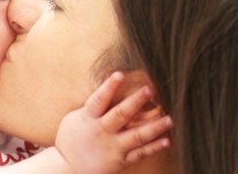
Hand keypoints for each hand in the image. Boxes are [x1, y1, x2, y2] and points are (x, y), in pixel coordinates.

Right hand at [55, 72, 171, 172]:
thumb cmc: (71, 139)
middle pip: (121, 115)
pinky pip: (140, 154)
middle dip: (135, 102)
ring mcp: (113, 147)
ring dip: (154, 127)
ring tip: (169, 119)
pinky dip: (154, 148)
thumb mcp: (75, 119)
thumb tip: (106, 89)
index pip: (98, 99)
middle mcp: (102, 131)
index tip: (119, 74)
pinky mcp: (121, 160)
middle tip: (149, 90)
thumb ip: (91, 107)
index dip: (108, 87)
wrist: (68, 168)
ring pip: (136, 136)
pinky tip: (167, 140)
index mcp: (88, 118)